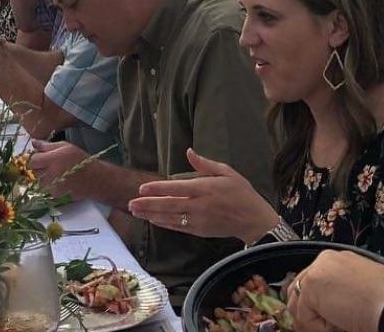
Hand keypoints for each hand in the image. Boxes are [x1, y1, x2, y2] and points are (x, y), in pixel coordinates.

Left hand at [28, 139, 87, 197]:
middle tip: (51, 165)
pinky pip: (46, 188)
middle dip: (40, 167)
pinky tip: (60, 180)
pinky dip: (50, 185)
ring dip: (44, 176)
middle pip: (34, 171)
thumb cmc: (80, 159)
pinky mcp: (55, 194)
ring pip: (39, 180)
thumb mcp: (65, 146)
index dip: (37, 159)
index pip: (32, 161)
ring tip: (57, 172)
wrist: (94, 178)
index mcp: (52, 159)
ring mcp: (52, 185)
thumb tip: (33, 142)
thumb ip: (47, 145)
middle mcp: (50, 173)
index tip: (43, 158)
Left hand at [127, 149, 277, 243]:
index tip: (142, 189)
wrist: (254, 219)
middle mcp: (199, 205)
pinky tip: (153, 220)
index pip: (176, 188)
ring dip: (151, 215)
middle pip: (168, 205)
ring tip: (135, 212)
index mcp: (204, 188)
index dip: (157, 189)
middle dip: (147, 204)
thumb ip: (205, 164)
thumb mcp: (227, 172)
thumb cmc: (241, 192)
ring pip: (170, 217)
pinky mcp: (200, 230)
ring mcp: (198, 220)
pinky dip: (164, 224)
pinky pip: (178, 227)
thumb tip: (189, 152)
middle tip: (130, 204)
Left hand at [287, 250, 383, 331]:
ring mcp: (315, 271)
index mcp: (338, 261)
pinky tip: (341, 325)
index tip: (324, 320)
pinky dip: (320, 328)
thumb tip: (327, 312)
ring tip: (340, 326)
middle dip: (307, 314)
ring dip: (316, 322)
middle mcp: (325, 261)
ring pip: (299, 305)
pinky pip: (304, 316)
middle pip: (298, 290)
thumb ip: (338, 294)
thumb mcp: (360, 294)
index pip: (312, 282)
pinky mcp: (310, 285)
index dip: (314, 305)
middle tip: (325, 328)